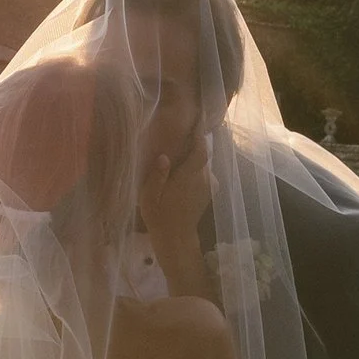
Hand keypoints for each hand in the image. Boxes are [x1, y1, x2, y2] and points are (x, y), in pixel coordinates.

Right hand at [137, 122, 213, 279]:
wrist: (176, 238)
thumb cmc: (160, 216)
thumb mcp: (150, 196)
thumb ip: (157, 175)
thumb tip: (163, 156)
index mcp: (189, 177)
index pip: (200, 151)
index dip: (199, 135)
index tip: (196, 120)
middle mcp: (203, 179)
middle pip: (202, 155)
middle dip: (194, 145)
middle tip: (181, 134)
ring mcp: (208, 186)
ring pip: (203, 164)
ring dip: (194, 158)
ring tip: (180, 152)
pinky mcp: (209, 192)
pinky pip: (204, 173)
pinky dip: (196, 168)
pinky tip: (184, 170)